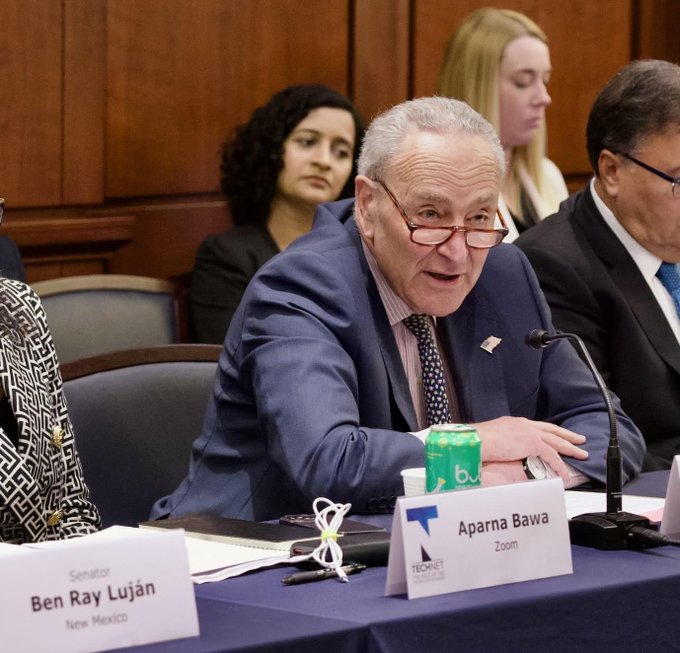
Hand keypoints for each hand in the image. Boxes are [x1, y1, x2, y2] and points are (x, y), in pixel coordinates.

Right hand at [470, 416, 587, 483]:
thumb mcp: (493, 437)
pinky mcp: (532, 443)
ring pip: (557, 441)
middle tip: (579, 439)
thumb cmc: (479, 440)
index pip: (538, 427)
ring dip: (570, 448)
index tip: (557, 434)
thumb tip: (502, 450)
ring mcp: (530, 433)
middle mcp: (525, 424)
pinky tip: (564, 473)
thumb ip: (502, 442)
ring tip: (581, 454)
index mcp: (515, 423)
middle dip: (567, 435)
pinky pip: (552, 456)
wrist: (478, 439)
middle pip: (552, 430)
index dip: (549, 431)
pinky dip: (559, 465)